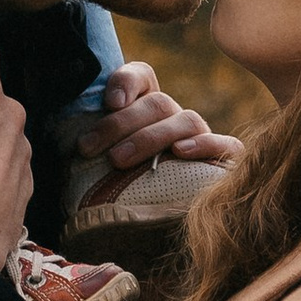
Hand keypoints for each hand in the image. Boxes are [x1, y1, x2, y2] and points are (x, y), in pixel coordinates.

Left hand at [89, 59, 241, 178]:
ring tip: (118, 160)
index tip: (109, 101)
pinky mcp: (223, 160)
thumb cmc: (116, 189)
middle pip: (157, 103)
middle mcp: (174, 117)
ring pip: (185, 120)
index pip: (142, 76)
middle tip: (88, 147)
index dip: (126, 82)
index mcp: (144, 107)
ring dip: (149, 138)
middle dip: (119, 124)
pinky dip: (205, 145)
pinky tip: (180, 153)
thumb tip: (74, 143)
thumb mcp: (98, 163)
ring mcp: (200, 137)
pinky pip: (226, 146)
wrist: (148, 224)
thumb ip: (92, 145)